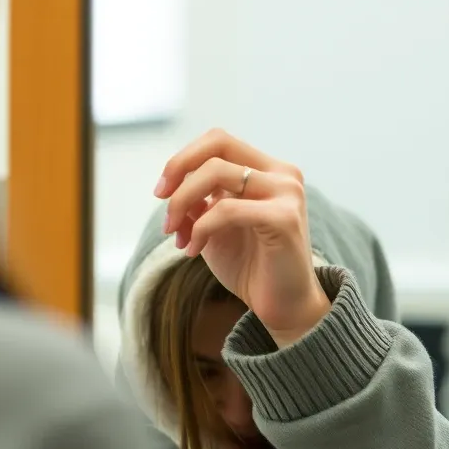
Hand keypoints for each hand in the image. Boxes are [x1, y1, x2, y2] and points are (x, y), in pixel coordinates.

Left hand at [155, 129, 330, 346]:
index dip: (183, 158)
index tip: (161, 191)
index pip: (219, 141)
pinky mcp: (284, 219)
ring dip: (183, 202)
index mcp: (268, 169)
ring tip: (177, 235)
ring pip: (216, 172)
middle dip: (179, 170)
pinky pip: (226, 209)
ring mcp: (287, 192)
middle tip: (162, 204)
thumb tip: (169, 186)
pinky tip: (192, 251)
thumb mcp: (214, 226)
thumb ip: (197, 201)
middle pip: (218, 145)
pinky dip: (200, 228)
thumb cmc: (251, 266)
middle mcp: (282, 173)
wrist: (284, 308)